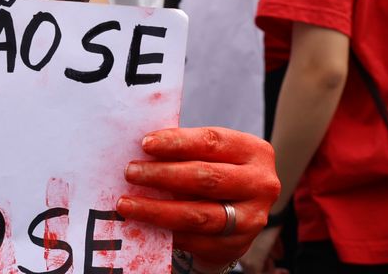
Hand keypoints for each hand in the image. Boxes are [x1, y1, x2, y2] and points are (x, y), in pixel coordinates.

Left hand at [119, 128, 280, 271]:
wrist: (241, 213)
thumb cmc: (218, 171)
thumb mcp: (213, 154)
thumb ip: (186, 149)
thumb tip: (143, 149)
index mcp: (254, 151)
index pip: (211, 142)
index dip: (177, 142)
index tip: (145, 143)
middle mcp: (260, 184)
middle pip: (206, 178)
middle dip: (162, 175)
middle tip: (131, 173)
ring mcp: (251, 218)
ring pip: (198, 215)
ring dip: (157, 210)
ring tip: (127, 204)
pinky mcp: (236, 245)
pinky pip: (194, 240)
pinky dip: (165, 232)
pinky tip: (143, 225)